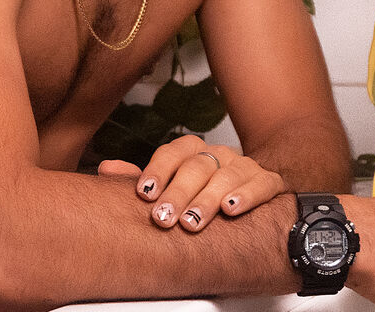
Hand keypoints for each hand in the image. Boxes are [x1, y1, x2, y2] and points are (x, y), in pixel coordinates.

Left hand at [98, 134, 283, 231]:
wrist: (256, 190)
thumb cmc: (205, 192)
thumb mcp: (173, 185)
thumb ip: (143, 179)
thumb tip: (105, 169)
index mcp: (193, 151)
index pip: (172, 152)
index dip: (157, 171)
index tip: (144, 194)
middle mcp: (218, 154)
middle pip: (196, 167)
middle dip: (178, 194)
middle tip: (163, 218)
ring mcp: (245, 166)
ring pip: (225, 177)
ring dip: (206, 200)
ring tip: (192, 222)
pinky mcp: (269, 181)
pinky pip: (260, 184)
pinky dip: (246, 195)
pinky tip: (232, 208)